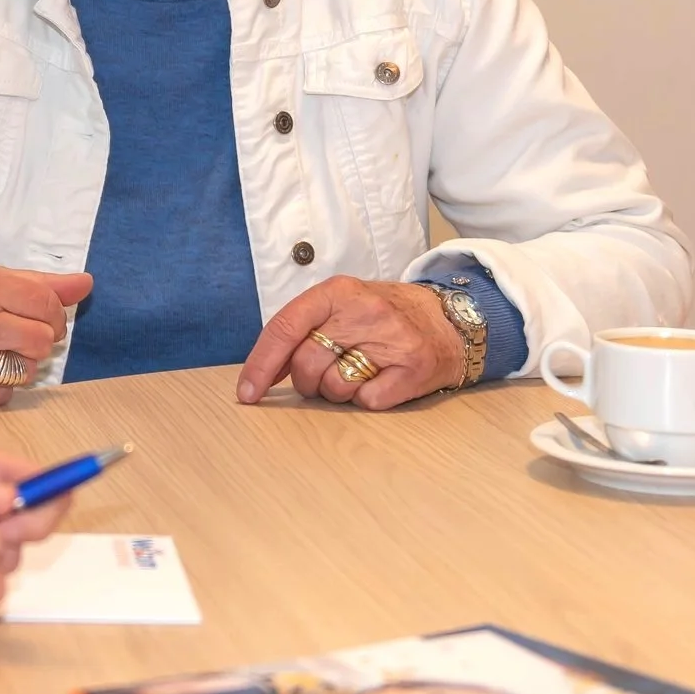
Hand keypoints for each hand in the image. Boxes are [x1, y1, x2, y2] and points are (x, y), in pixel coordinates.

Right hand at [0, 264, 92, 409]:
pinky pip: (3, 396)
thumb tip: (85, 284)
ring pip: (27, 370)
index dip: (54, 315)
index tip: (43, 319)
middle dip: (38, 341)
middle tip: (16, 337)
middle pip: (43, 339)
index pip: (46, 303)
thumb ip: (36, 282)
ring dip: (18, 365)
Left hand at [235, 276, 463, 409]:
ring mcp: (391, 340)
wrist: (447, 321)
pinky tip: (379, 381)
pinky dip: (365, 399)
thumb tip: (259, 373)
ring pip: (334, 387)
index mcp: (337, 292)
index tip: (247, 393)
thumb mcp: (340, 306)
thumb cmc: (381, 318)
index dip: (260, 364)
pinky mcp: (413, 369)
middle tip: (325, 372)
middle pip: (306, 364)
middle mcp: (363, 312)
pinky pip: (366, 401)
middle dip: (306, 380)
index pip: (285, 327)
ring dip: (336, 391)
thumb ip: (300, 331)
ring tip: (357, 372)